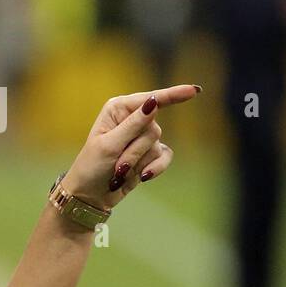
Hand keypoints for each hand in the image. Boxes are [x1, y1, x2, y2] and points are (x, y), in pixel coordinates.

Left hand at [61, 84, 200, 211]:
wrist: (91, 195)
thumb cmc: (92, 167)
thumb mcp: (109, 145)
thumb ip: (133, 124)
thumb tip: (154, 102)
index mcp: (118, 108)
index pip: (151, 100)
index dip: (174, 95)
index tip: (194, 90)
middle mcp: (132, 118)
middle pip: (153, 129)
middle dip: (136, 150)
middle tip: (117, 164)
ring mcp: (141, 137)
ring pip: (157, 145)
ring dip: (138, 162)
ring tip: (119, 172)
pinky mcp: (150, 154)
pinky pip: (165, 157)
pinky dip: (155, 168)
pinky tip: (143, 176)